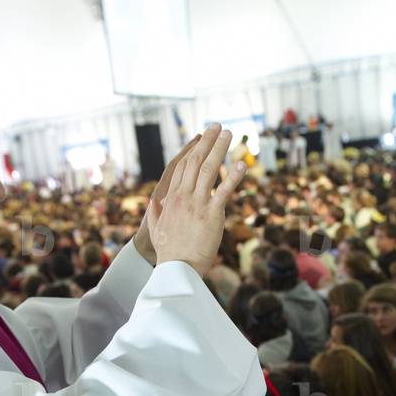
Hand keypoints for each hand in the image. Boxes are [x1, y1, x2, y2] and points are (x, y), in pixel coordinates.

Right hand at [148, 124, 247, 275]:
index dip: (192, 150)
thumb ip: (155, 213)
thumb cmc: (168, 253)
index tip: (200, 139)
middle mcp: (183, 197)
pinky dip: (233, 176)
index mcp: (171, 199)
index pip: (181, 167)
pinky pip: (224, 191)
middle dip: (207, 142)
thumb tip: (153, 202)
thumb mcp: (156, 229)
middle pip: (195, 161)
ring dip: (219, 149)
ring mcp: (197, 204)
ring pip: (209, 169)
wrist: (177, 269)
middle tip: (217, 126)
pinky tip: (242, 164)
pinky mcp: (212, 214)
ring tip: (229, 134)